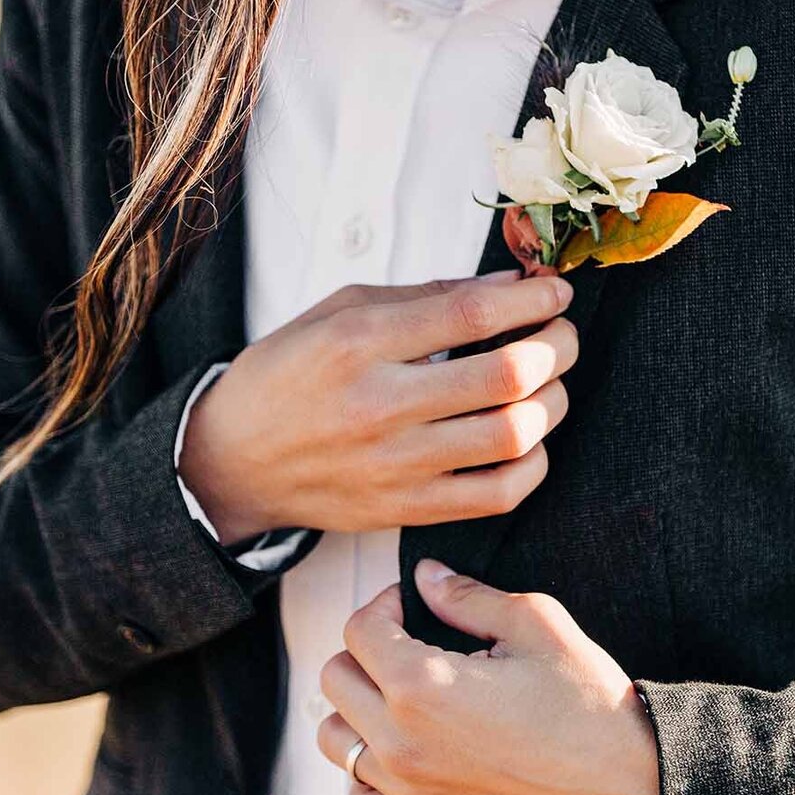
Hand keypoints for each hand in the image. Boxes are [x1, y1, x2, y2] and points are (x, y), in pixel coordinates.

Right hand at [177, 268, 577, 543]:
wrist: (232, 460)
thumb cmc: (289, 376)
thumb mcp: (339, 310)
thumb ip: (427, 296)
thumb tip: (510, 285)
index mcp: (359, 342)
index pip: (472, 314)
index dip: (532, 298)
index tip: (555, 290)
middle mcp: (380, 405)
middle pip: (508, 374)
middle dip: (558, 346)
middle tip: (562, 335)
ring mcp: (396, 464)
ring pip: (514, 434)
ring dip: (553, 402)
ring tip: (549, 385)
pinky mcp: (407, 510)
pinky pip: (498, 494)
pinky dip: (533, 464)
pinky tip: (528, 441)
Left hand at [315, 559, 660, 794]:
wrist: (627, 786)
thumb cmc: (588, 706)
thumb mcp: (537, 625)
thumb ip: (469, 597)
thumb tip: (427, 577)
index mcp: (421, 686)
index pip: (359, 630)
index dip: (384, 604)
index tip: (408, 606)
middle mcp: (402, 743)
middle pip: (336, 679)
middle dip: (365, 650)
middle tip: (405, 645)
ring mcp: (410, 791)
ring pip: (335, 741)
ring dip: (356, 710)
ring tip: (398, 698)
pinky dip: (365, 776)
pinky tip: (400, 753)